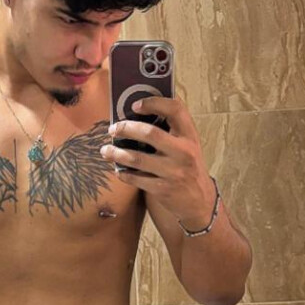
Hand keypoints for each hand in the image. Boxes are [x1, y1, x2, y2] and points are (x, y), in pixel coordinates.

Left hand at [100, 95, 216, 225]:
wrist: (199, 201)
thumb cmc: (188, 167)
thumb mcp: (187, 146)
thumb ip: (171, 130)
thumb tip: (137, 114)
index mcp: (190, 136)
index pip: (176, 109)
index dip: (154, 103)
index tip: (135, 105)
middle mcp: (184, 152)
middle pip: (150, 133)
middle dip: (126, 129)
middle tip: (113, 129)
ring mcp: (174, 172)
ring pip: (137, 158)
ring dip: (116, 153)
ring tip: (105, 150)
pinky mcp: (163, 189)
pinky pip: (136, 178)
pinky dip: (124, 173)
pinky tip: (119, 170)